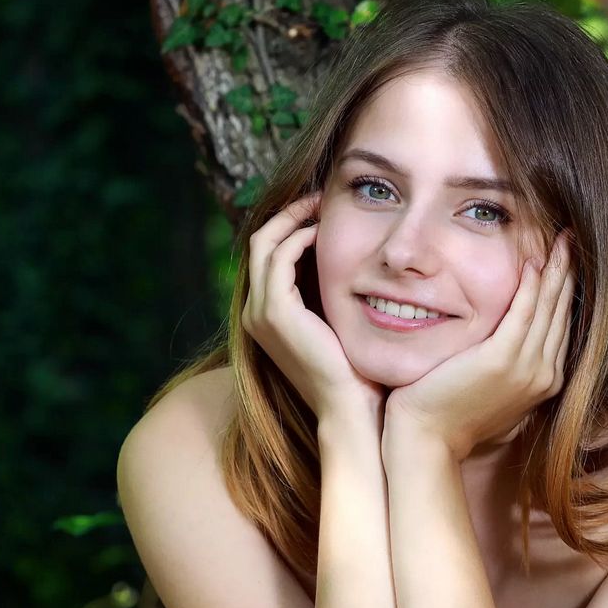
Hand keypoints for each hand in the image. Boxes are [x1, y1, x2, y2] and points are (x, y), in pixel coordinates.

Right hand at [242, 191, 386, 429]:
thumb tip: (348, 263)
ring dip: (295, 219)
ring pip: (266, 244)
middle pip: (260, 243)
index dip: (289, 227)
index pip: (267, 257)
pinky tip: (325, 232)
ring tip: (323, 206)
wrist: (350, 409)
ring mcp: (260, 313)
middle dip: (288, 214)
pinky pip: (280, 258)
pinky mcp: (276, 312)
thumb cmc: (353, 373)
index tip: (320, 211)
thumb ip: (328, 295)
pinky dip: (300, 238)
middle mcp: (254, 314)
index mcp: (265, 317)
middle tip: (320, 198)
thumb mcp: (336, 325)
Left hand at [382, 231, 574, 462]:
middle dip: (568, 274)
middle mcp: (544, 376)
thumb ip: (510, 370)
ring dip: (557, 271)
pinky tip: (535, 261)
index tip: (568, 262)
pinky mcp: (502, 360)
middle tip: (572, 239)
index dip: (566, 292)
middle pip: (561, 314)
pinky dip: (531, 286)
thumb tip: (511, 351)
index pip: (562, 327)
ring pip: (549, 309)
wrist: (429, 437)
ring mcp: (527, 369)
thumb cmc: (451, 415)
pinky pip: (524, 313)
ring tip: (562, 240)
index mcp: (545, 382)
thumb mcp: (492, 393)